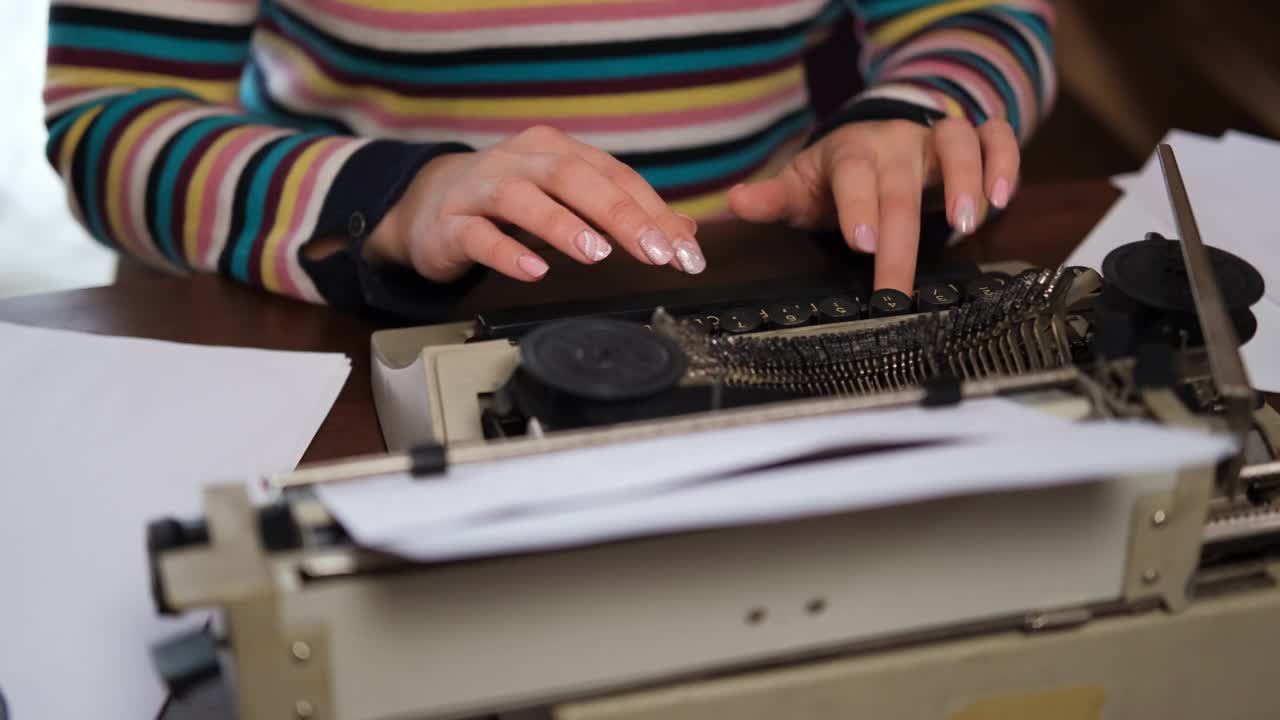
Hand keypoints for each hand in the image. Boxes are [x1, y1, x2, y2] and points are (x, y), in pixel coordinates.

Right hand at [364, 125, 703, 282]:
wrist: (426, 205)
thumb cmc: (508, 203)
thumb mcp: (569, 200)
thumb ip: (624, 213)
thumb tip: (683, 230)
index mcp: (558, 150)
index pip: (616, 176)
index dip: (654, 212)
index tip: (685, 251)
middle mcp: (522, 161)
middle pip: (575, 178)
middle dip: (621, 215)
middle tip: (656, 252)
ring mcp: (483, 189)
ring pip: (524, 199)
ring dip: (563, 225)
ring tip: (596, 253)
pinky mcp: (451, 224)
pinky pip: (480, 236)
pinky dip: (508, 253)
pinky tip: (535, 271)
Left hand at [727, 117, 1018, 291]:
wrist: (874, 140)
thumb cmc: (837, 177)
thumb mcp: (801, 187)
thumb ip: (771, 199)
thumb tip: (734, 202)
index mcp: (850, 153)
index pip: (853, 175)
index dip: (859, 206)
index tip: (863, 243)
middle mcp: (894, 142)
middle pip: (901, 184)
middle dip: (901, 237)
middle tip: (896, 287)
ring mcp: (934, 139)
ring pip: (956, 142)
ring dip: (965, 179)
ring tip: (966, 223)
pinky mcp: (970, 142)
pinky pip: (995, 137)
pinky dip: (1004, 161)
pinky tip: (1002, 198)